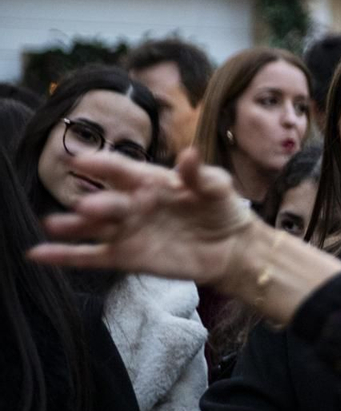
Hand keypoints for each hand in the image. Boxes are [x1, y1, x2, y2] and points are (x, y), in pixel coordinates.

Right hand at [30, 149, 254, 283]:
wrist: (232, 248)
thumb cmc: (222, 209)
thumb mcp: (218, 188)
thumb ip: (202, 174)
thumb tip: (190, 153)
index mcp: (149, 181)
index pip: (123, 170)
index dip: (104, 164)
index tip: (83, 159)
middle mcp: (131, 204)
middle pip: (108, 202)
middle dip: (96, 203)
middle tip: (85, 207)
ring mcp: (125, 231)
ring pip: (93, 229)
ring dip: (72, 227)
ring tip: (53, 224)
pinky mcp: (126, 257)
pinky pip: (91, 257)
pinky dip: (65, 256)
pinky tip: (38, 254)